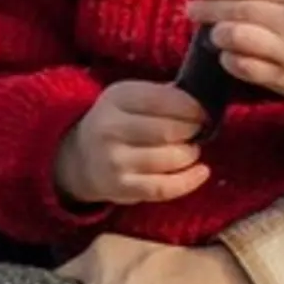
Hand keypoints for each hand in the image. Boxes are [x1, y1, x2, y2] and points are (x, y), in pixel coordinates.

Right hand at [52, 80, 213, 208]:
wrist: (81, 157)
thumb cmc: (119, 123)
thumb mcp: (131, 98)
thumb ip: (162, 96)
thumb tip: (203, 101)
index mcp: (117, 98)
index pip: (161, 99)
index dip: (190, 107)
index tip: (202, 112)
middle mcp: (111, 128)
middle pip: (167, 130)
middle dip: (192, 131)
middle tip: (199, 131)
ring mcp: (114, 160)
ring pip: (168, 159)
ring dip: (190, 154)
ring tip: (192, 150)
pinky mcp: (121, 188)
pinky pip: (163, 188)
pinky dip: (188, 181)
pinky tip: (201, 172)